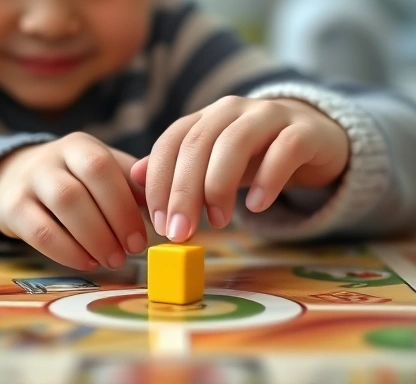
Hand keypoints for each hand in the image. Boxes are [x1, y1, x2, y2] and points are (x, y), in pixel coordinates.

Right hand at [0, 132, 146, 269]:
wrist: (14, 177)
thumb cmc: (73, 179)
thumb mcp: (101, 171)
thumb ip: (132, 184)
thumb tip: (165, 204)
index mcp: (80, 146)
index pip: (104, 168)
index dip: (124, 205)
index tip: (141, 237)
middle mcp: (52, 158)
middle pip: (82, 188)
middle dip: (112, 224)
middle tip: (130, 252)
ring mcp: (28, 181)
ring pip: (62, 206)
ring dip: (92, 238)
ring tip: (112, 260)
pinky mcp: (11, 208)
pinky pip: (39, 232)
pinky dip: (66, 251)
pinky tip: (86, 262)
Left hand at [131, 96, 349, 241]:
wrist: (313, 139)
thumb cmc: (256, 156)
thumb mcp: (214, 163)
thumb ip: (178, 169)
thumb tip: (137, 177)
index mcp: (206, 118)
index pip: (171, 142)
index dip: (159, 182)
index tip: (158, 223)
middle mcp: (233, 110)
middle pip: (198, 143)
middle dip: (183, 191)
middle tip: (179, 233)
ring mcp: (270, 116)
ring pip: (235, 142)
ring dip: (219, 185)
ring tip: (217, 222)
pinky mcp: (304, 131)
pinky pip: (284, 150)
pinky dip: (267, 179)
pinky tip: (256, 206)